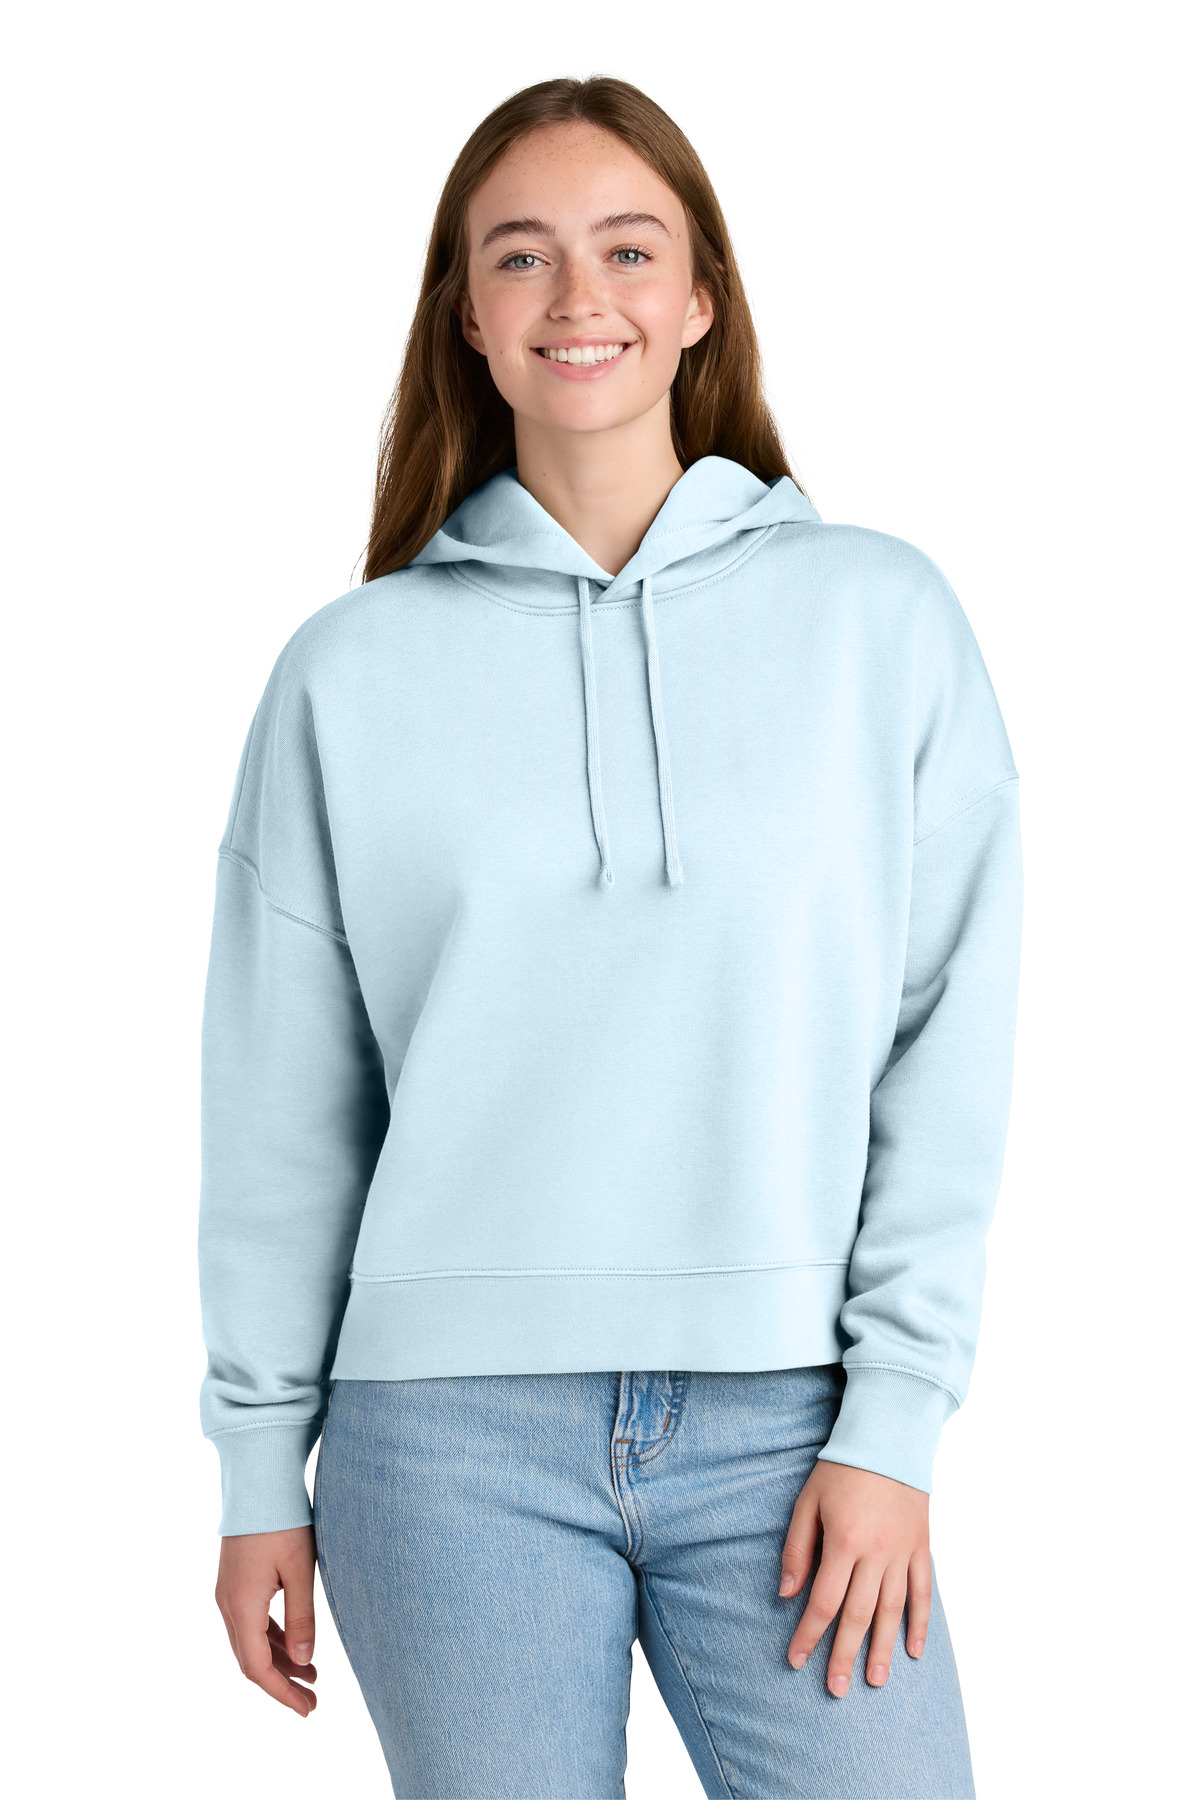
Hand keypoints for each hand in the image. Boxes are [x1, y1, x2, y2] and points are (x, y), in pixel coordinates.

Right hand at [215, 1525, 318, 1715]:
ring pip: (251, 1641)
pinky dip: (272, 1638)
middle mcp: (227, 1604)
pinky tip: (295, 1645)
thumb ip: (302, 1618)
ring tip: (313, 1674)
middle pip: (251, 1659)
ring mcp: (228, 1593)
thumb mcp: (301, 1570)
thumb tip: (305, 1662)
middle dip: (281, 1683)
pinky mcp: (234, 1582)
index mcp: (241, 1606)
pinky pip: (250, 1622)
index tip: (307, 1710)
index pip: (257, 1667)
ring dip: (279, 1660)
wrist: (257, 1481)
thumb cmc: (283, 1522)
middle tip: (312, 1700)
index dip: (281, 1693)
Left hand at [778, 1459, 930, 1695]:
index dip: (808, 1635)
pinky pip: (923, 1592)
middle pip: (857, 1615)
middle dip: (843, 1654)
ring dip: (883, 1649)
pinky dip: (920, 1623)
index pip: (822, 1601)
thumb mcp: (807, 1501)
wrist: (889, 1439)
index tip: (795, 1660)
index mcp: (842, 1542)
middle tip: (835, 1689)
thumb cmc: (841, 1469)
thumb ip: (797, 1548)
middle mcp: (875, 1554)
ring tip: (875, 1681)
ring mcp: (902, 1552)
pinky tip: (914, 1650)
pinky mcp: (921, 1547)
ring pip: (892, 1611)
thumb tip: (787, 1592)